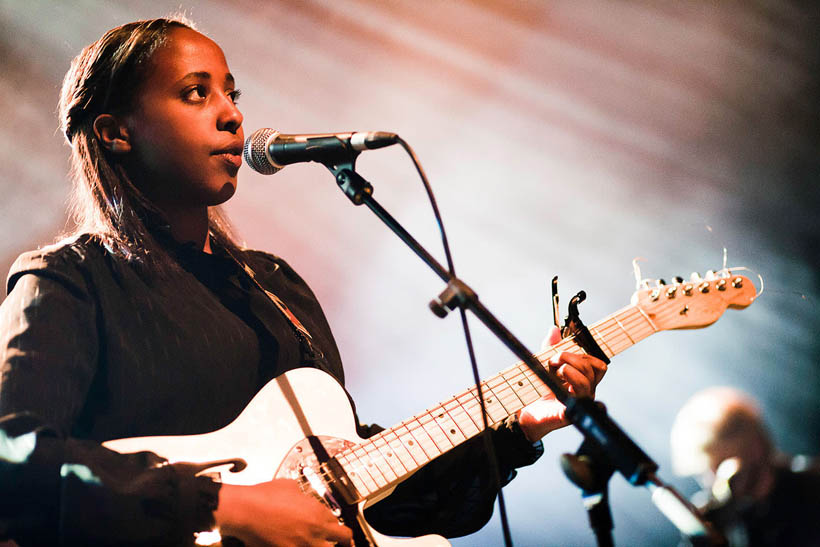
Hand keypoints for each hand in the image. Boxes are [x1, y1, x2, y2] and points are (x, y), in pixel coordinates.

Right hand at [214, 479, 351, 545]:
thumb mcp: (289, 486)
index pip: (338, 522)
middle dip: (346, 541)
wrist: (246, 510)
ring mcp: (304, 545)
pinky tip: (298, 546)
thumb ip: (301, 493)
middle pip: (345, 539)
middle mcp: (315, 530)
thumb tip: (300, 495)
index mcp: (318, 512)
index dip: (335, 526)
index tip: (334, 529)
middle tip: (345, 543)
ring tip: (321, 545)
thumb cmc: (263, 497)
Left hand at [517, 327, 607, 441]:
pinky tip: (558, 383)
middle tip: (553, 360)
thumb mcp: (545, 363)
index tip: (564, 353)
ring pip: (586, 382)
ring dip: (568, 370)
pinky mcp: (569, 414)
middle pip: (591, 370)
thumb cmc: (540, 389)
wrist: (527, 411)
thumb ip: (550, 346)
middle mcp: (586, 391)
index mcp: (585, 379)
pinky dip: (569, 387)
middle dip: (571, 358)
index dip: (585, 356)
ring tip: (554, 371)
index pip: (598, 366)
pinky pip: (578, 400)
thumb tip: (554, 329)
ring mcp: (579, 403)